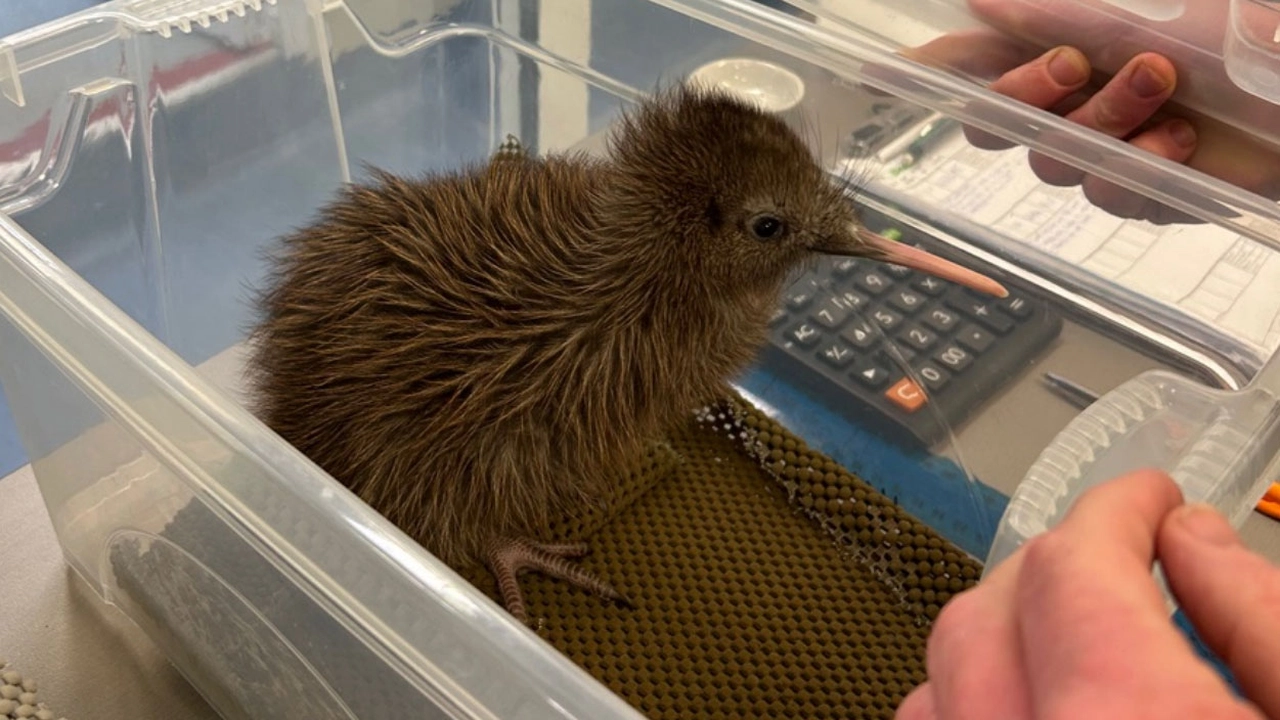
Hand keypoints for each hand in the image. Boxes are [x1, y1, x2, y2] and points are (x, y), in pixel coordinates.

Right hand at [892, 1, 1279, 220]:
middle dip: (1023, 96)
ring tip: (1162, 86)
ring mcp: (1105, 147)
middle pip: (992, 124)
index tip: (881, 70)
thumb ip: (1052, 13)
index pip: (975, 60)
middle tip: (1070, 64)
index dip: (927, 69)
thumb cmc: (1243, 38)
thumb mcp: (1138, 12)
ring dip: (1101, 122)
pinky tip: (1178, 142)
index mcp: (1066, 41)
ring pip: (1052, 162)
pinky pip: (1104, 195)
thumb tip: (977, 4)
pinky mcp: (1141, 191)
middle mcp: (1074, 98)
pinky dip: (1136, 168)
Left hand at [896, 468, 1279, 719]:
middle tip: (1118, 561)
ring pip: (938, 688)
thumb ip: (1259, 618)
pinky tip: (1037, 710)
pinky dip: (970, 709)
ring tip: (1079, 638)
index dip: (1113, 513)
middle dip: (1050, 570)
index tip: (1147, 502)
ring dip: (997, 642)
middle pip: (980, 620)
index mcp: (1127, 718)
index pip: (1070, 565)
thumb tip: (1194, 540)